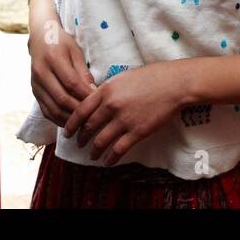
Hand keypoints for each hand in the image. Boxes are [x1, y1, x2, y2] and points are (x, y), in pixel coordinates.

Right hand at [28, 1, 94, 126]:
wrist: (40, 39)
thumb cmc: (62, 43)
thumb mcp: (76, 52)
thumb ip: (84, 73)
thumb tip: (93, 93)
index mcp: (53, 58)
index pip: (72, 83)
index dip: (86, 96)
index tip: (99, 103)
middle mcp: (41, 72)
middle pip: (62, 99)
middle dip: (79, 111)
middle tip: (93, 117)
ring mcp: (36, 84)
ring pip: (53, 108)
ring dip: (69, 119)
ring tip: (84, 123)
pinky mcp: (34, 92)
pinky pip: (46, 111)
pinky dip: (59, 120)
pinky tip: (71, 122)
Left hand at [64, 63, 186, 165]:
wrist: (173, 84)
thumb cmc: (150, 77)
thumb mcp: (121, 77)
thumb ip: (107, 90)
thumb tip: (95, 99)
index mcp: (105, 90)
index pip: (80, 110)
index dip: (71, 124)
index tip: (67, 131)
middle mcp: (111, 106)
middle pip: (88, 127)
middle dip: (81, 138)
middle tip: (78, 144)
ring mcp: (124, 120)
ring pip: (101, 141)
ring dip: (94, 151)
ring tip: (91, 156)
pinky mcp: (137, 132)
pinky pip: (118, 149)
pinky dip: (110, 158)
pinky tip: (107, 162)